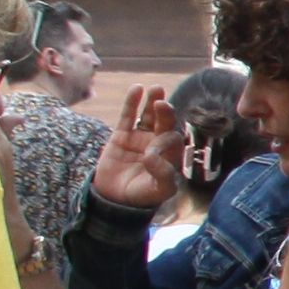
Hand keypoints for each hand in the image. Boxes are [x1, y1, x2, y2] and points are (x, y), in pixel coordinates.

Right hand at [90, 87, 186, 211]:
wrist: (115, 199)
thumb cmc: (143, 195)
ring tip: (156, 89)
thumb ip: (163, 175)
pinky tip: (136, 89)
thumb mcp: (158, 190)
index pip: (173, 140)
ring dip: (152, 102)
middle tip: (162, 103)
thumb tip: (152, 156)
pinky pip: (128, 116)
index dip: (164, 142)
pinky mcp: (121, 135)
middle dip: (165, 113)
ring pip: (149, 116)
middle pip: (165, 123)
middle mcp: (158, 143)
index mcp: (171, 154)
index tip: (149, 155)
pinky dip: (132, 103)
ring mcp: (140, 137)